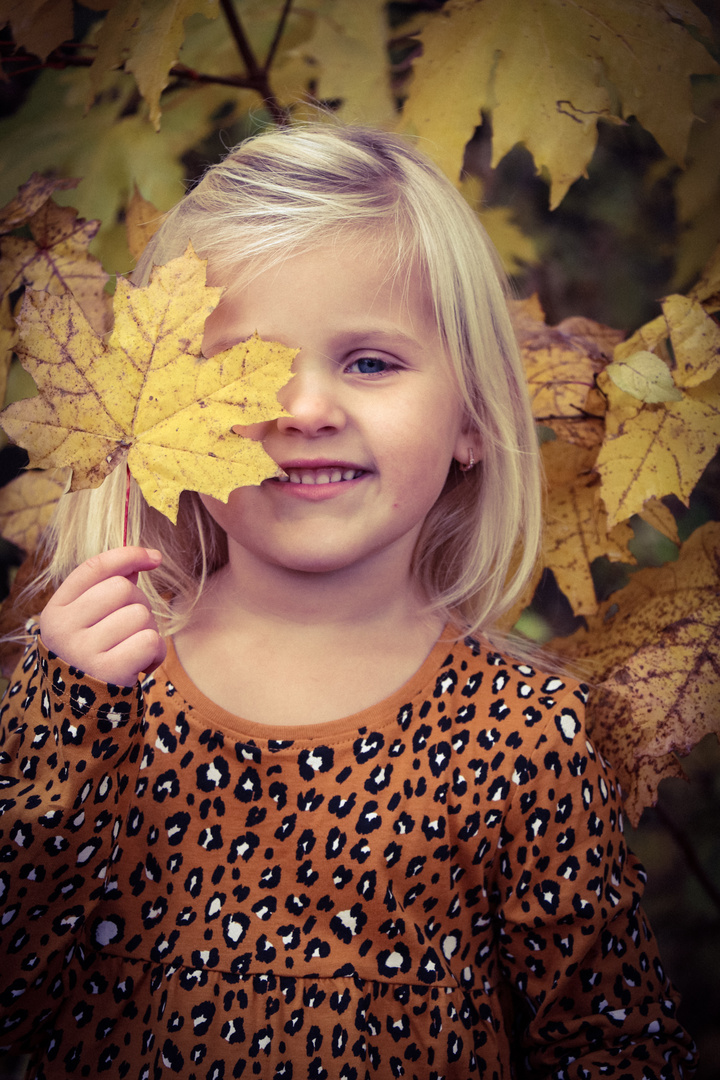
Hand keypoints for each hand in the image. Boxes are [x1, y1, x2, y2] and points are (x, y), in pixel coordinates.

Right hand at [39, 546, 166, 686]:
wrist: (88, 710)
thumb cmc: (96, 655)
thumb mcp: (90, 622)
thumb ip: (109, 588)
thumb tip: (146, 559)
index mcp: (55, 611)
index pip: (94, 568)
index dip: (128, 555)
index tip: (154, 557)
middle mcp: (63, 629)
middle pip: (123, 588)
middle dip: (139, 605)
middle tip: (129, 631)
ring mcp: (83, 651)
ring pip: (141, 614)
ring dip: (148, 632)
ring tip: (131, 651)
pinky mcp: (109, 671)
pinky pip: (150, 640)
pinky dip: (155, 653)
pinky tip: (141, 665)